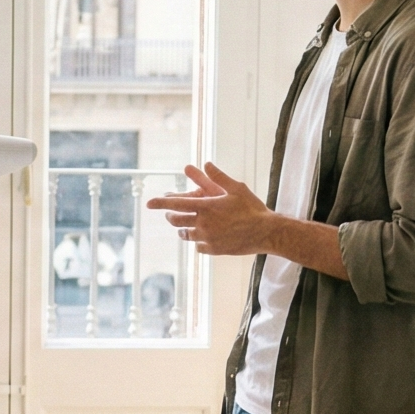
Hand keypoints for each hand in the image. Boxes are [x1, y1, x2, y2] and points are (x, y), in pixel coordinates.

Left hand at [146, 163, 277, 255]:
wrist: (266, 232)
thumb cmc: (252, 208)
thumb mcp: (236, 188)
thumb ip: (218, 177)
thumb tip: (205, 163)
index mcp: (206, 207)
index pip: (176, 204)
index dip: (160, 203)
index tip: (148, 203)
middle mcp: (203, 223)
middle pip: (176, 221)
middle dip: (170, 215)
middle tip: (171, 213)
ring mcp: (207, 238)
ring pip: (185, 235)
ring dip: (183, 229)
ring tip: (186, 225)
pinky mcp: (214, 250)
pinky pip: (198, 246)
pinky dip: (197, 240)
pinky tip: (203, 237)